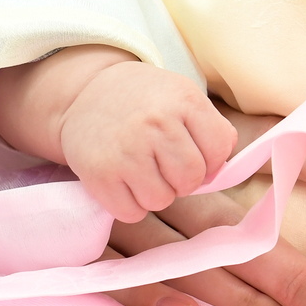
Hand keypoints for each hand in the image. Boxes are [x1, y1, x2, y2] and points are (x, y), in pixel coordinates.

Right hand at [48, 59, 233, 220]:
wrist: (85, 93)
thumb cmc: (144, 101)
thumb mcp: (183, 96)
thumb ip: (209, 128)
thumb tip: (220, 172)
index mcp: (183, 100)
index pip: (219, 150)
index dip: (212, 160)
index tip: (195, 154)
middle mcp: (155, 123)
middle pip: (191, 179)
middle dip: (184, 180)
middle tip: (166, 165)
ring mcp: (126, 150)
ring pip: (161, 200)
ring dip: (156, 193)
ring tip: (143, 170)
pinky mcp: (99, 174)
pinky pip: (131, 213)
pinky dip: (130, 205)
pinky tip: (124, 181)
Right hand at [100, 136, 305, 305]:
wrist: (87, 116)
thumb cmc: (184, 138)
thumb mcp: (239, 133)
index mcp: (221, 153)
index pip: (281, 154)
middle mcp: (184, 184)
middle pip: (243, 234)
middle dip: (297, 280)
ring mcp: (138, 212)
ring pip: (194, 263)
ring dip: (244, 304)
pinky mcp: (95, 239)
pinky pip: (122, 271)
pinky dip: (151, 294)